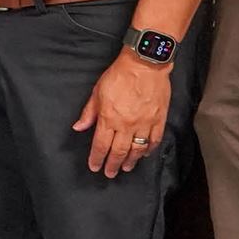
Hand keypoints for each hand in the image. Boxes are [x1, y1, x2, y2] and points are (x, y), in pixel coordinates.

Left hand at [73, 54, 171, 176]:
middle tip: (110, 173)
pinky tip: (145, 154)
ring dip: (131, 161)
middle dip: (113, 164)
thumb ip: (89, 112)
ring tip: (126, 168)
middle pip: (119, 151)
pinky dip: (149, 149)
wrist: (144, 65)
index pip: (101, 145)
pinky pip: (154, 139)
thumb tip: (79, 127)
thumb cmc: (119, 76)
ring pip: (137, 149)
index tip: (95, 167)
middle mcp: (127, 125)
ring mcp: (144, 123)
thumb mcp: (97, 92)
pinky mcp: (159, 119)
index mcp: (109, 118)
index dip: (97, 158)